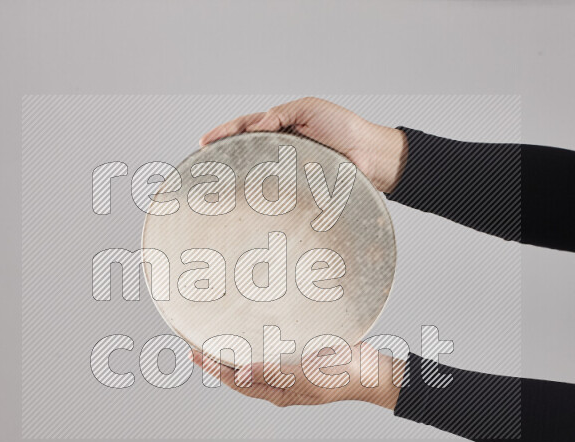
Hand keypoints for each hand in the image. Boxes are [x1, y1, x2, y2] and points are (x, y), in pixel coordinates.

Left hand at [189, 345, 403, 409]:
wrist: (372, 371)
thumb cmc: (341, 376)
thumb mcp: (304, 376)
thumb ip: (272, 373)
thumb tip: (237, 373)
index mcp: (278, 393)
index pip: (237, 381)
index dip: (214, 369)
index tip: (194, 353)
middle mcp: (280, 383)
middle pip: (240, 372)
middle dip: (216, 360)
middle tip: (193, 342)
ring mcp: (290, 370)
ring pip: (254, 361)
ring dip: (233, 350)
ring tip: (214, 337)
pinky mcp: (301, 355)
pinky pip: (271, 350)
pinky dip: (255, 342)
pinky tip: (249, 330)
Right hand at [199, 97, 407, 192]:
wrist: (370, 155)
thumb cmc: (344, 129)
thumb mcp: (310, 109)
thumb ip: (281, 115)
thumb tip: (256, 125)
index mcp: (281, 127)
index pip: (246, 127)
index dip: (224, 133)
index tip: (204, 142)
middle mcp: (280, 149)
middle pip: (245, 150)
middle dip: (223, 156)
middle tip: (203, 162)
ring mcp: (287, 169)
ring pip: (257, 172)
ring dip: (239, 176)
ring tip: (219, 179)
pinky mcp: (298, 188)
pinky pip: (276, 190)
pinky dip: (262, 195)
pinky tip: (249, 198)